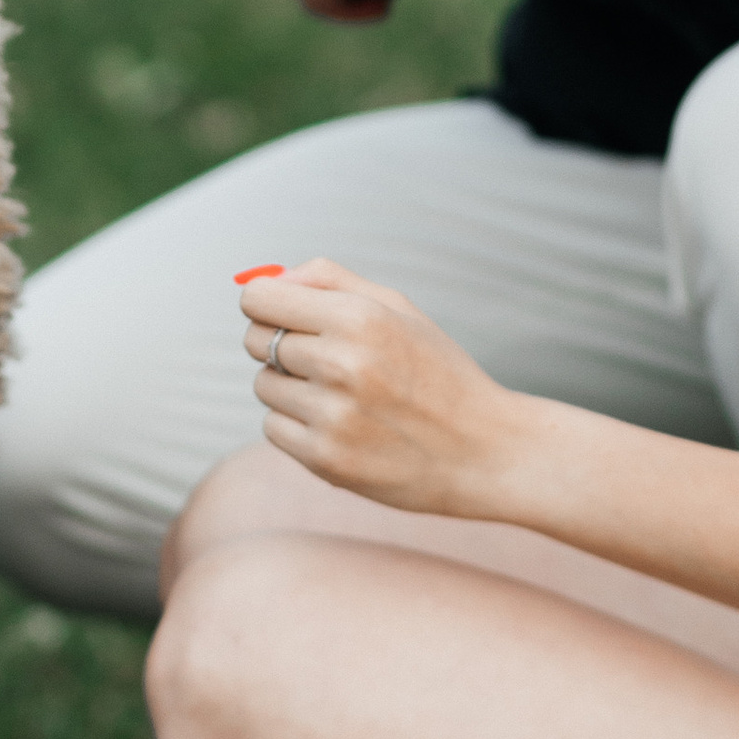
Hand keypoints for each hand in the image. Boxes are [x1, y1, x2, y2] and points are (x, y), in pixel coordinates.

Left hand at [237, 258, 531, 516]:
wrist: (483, 451)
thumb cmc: (439, 374)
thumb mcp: (400, 310)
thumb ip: (333, 280)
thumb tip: (272, 278)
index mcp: (359, 318)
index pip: (258, 299)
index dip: (264, 304)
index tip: (280, 314)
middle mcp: (341, 364)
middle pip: (256, 341)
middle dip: (277, 343)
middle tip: (319, 358)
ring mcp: (332, 416)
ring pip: (263, 386)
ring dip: (289, 387)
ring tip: (341, 396)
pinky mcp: (325, 459)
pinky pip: (273, 429)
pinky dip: (296, 426)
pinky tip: (340, 426)